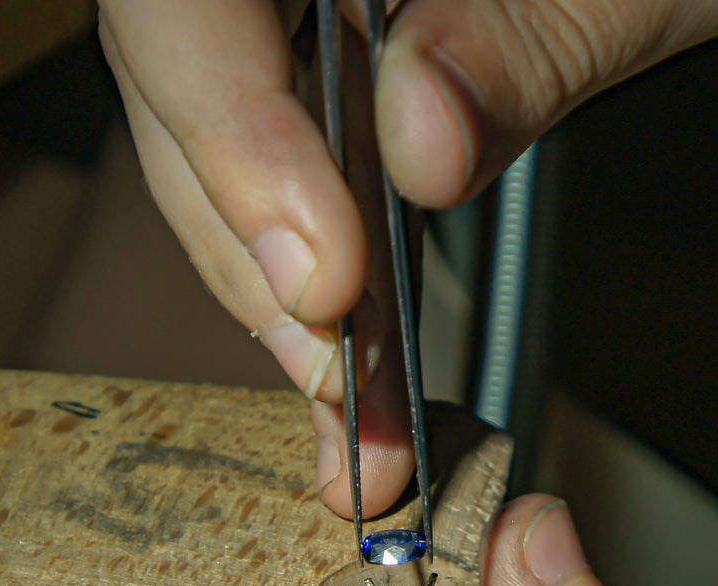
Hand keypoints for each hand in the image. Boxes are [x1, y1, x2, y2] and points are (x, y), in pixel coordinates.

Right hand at [96, 0, 717, 514]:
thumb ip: (529, 37)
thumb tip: (417, 142)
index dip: (226, 130)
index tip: (318, 271)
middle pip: (188, 76)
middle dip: (254, 247)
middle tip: (342, 390)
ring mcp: (325, 2)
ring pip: (227, 130)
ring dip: (282, 284)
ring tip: (355, 412)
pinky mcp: (354, 50)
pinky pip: (299, 150)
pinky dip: (326, 262)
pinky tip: (359, 357)